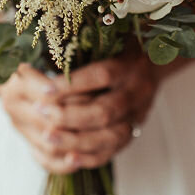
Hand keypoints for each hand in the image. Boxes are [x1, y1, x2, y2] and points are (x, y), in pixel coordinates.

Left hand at [0, 56, 159, 173]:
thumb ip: (83, 45)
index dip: (72, 84)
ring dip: (76, 140)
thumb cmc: (121, 45)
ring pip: (109, 137)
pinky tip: (66, 158)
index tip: (43, 89)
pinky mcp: (132, 134)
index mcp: (130, 65)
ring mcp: (136, 116)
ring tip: (47, 137)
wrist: (155, 63)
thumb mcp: (109, 37)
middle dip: (69, 116)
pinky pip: (111, 152)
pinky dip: (88, 158)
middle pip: (105, 111)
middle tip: (40, 112)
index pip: (101, 76)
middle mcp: (136, 92)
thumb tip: (39, 51)